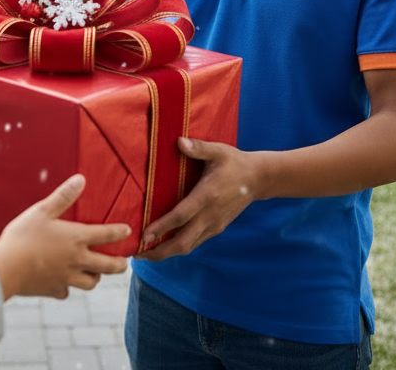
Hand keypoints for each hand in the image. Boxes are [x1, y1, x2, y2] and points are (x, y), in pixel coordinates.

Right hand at [0, 174, 129, 299]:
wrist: (5, 270)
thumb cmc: (23, 236)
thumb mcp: (42, 211)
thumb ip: (63, 196)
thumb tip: (81, 179)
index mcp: (76, 239)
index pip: (106, 235)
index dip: (119, 232)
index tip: (128, 232)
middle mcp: (77, 260)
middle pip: (107, 266)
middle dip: (119, 265)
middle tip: (124, 263)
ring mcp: (67, 278)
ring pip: (91, 283)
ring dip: (96, 277)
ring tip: (95, 273)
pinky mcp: (54, 290)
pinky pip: (67, 291)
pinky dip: (68, 287)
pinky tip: (63, 283)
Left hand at [135, 137, 257, 261]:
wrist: (257, 179)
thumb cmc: (234, 163)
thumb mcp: (218, 151)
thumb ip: (198, 148)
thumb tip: (178, 141)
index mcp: (207, 196)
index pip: (181, 216)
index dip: (162, 228)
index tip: (144, 235)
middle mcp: (210, 216)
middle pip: (183, 242)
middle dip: (160, 252)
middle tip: (137, 254)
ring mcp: (214, 225)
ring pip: (188, 246)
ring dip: (167, 253)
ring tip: (144, 253)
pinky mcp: (216, 228)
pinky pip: (195, 242)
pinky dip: (178, 247)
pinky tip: (164, 245)